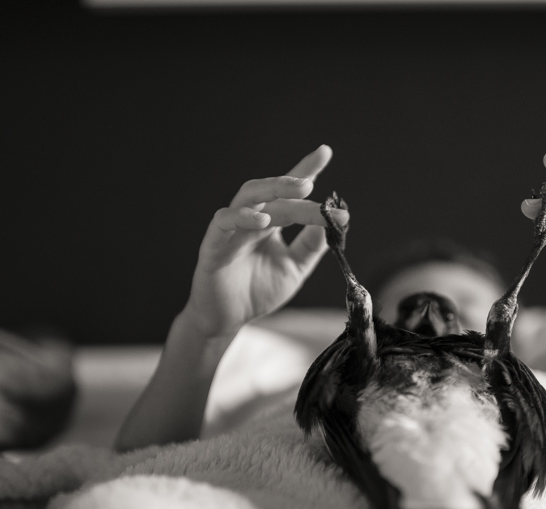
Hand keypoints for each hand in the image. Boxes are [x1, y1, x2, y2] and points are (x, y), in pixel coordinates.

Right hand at [182, 145, 348, 338]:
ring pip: (248, 199)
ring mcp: (230, 231)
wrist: (227, 320)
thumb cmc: (257, 292)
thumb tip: (331, 223)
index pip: (288, 193)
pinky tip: (263, 221)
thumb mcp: (294, 268)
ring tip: (298, 191)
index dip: (305, 170)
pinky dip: (242, 218)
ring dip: (272, 191)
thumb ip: (310, 246)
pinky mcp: (213, 246)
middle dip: (291, 182)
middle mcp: (250, 221)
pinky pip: (224, 224)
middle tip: (312, 182)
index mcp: (270, 223)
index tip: (325, 151)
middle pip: (271, 192)